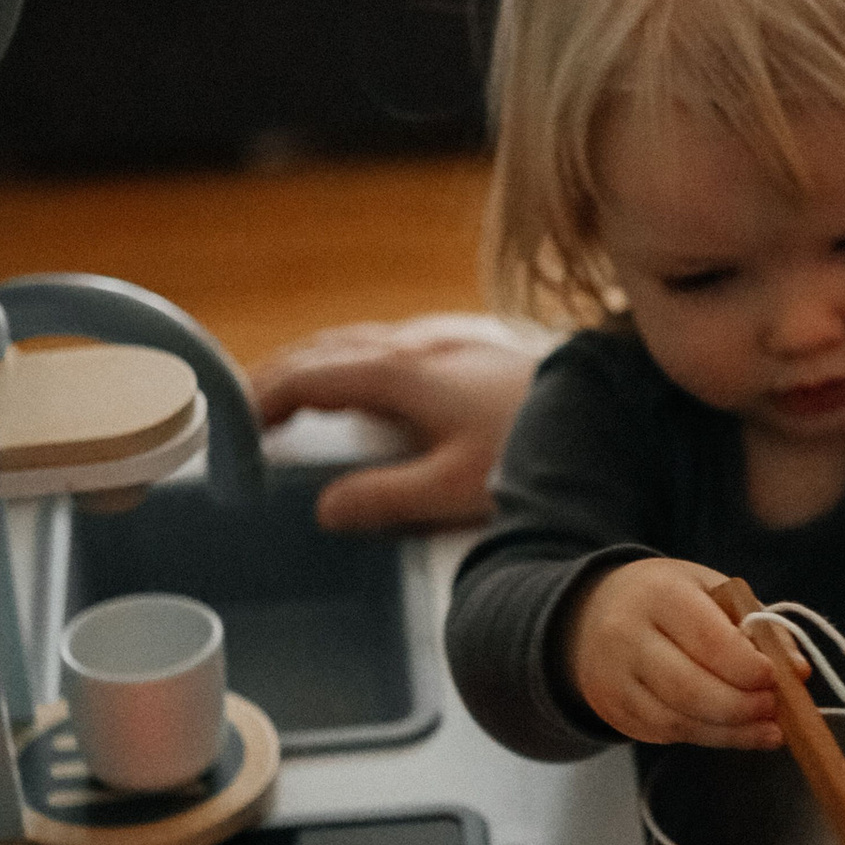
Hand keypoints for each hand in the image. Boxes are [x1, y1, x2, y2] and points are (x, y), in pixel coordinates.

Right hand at [247, 314, 536, 530]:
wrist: (614, 402)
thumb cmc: (535, 446)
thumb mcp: (455, 488)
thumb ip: (386, 498)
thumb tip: (324, 508)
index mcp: (401, 373)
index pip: (311, 377)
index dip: (263, 397)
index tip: (229, 423)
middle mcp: (417, 343)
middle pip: (327, 349)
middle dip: (278, 373)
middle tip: (240, 406)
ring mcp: (445, 336)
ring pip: (359, 339)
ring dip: (315, 361)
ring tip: (288, 391)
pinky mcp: (471, 340)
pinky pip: (391, 340)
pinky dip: (355, 357)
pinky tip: (369, 376)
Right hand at [565, 557, 780, 746]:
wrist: (594, 614)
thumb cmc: (671, 600)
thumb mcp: (714, 592)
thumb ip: (759, 627)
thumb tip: (798, 671)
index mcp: (660, 595)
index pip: (710, 641)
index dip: (749, 668)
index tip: (777, 678)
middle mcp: (626, 637)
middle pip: (690, 688)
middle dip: (742, 707)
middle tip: (775, 710)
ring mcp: (613, 679)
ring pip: (678, 721)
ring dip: (731, 732)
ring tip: (767, 729)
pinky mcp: (612, 710)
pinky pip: (666, 735)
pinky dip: (708, 738)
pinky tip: (734, 732)